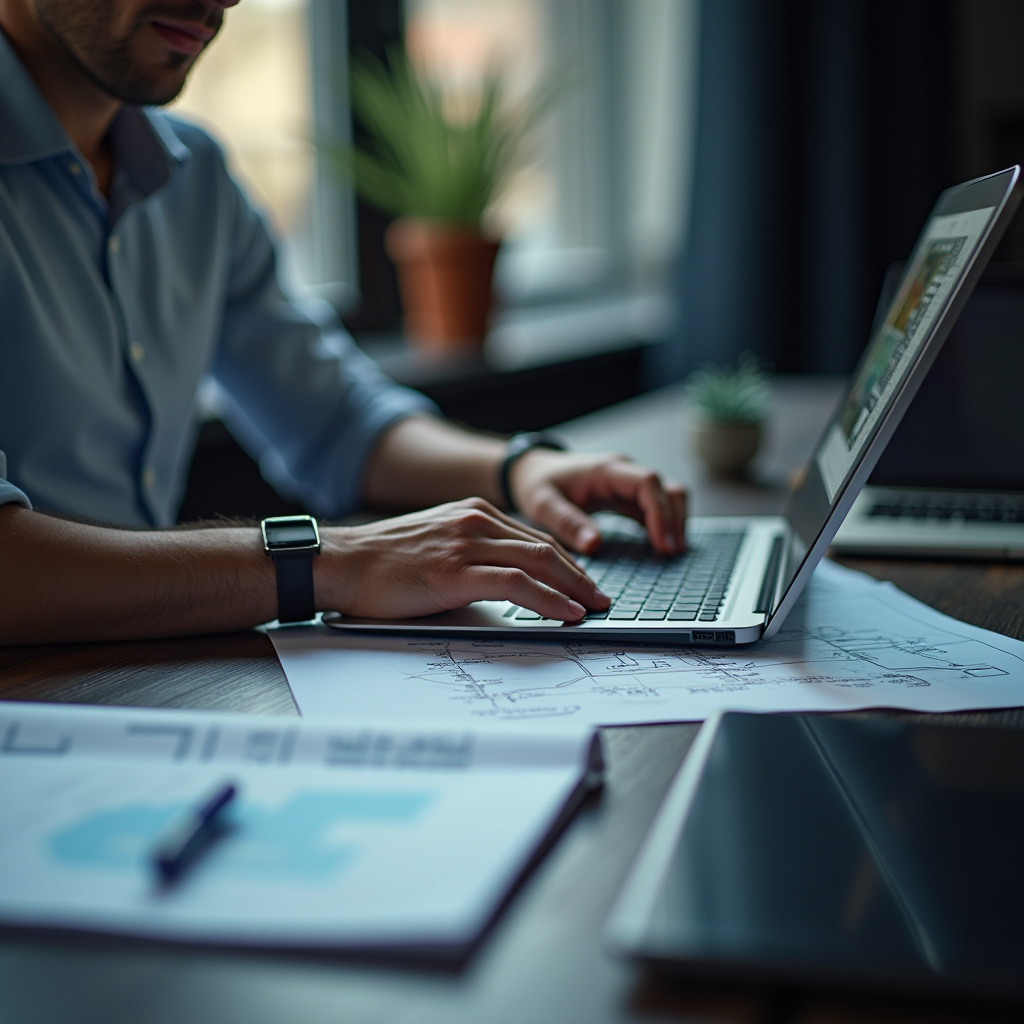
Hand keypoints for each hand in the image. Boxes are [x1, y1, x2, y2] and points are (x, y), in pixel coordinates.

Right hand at [314, 498, 609, 620]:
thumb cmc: (382, 563)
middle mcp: (475, 520)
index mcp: (473, 513)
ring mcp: (467, 544)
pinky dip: (550, 599)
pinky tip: (567, 612)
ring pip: (539, 562)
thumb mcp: (436, 544)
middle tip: (601, 598)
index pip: (533, 537)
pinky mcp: (457, 571)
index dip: (565, 562)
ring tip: (594, 608)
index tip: (583, 582)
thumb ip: (470, 551)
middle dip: (580, 575)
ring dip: (575, 587)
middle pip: (545, 547)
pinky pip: (518, 584)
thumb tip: (504, 580)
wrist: (342, 563)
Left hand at [508, 450, 686, 554]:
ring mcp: (628, 481)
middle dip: (675, 520)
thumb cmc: (537, 485)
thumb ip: (567, 523)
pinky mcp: (627, 494)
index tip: (662, 543)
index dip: (660, 513)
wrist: (532, 472)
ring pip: (668, 494)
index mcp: (605, 470)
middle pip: (666, 488)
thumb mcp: (543, 505)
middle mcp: (623, 471)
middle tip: (673, 554)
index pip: (647, 483)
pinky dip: (663, 523)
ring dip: (675, 520)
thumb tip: (594, 544)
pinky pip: (656, 505)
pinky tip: (662, 546)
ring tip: (672, 552)